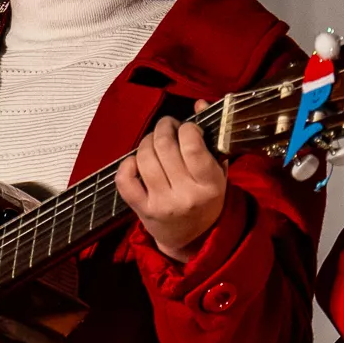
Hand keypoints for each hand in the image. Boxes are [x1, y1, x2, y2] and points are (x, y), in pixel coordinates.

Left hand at [116, 118, 229, 261]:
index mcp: (210, 184)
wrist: (193, 239)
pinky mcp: (141, 210)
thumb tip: (199, 103)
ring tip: (154, 140)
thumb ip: (212, 138)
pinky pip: (125, 181)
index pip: (192, 146)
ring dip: (146, 141)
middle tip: (167, 126)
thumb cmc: (207, 199)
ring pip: (144, 159)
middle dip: (163, 128)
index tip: (186, 127)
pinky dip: (127, 164)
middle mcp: (185, 195)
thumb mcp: (218, 172)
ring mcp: (161, 203)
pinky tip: (136, 161)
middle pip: (164, 148)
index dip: (186, 128)